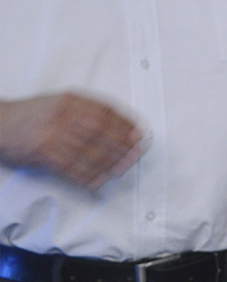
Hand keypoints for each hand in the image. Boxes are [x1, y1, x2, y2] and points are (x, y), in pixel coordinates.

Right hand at [0, 93, 144, 188]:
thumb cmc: (32, 113)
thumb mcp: (60, 102)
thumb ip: (86, 109)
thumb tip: (118, 124)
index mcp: (71, 100)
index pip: (106, 112)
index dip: (126, 124)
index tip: (140, 133)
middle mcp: (64, 115)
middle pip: (101, 132)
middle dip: (122, 144)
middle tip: (137, 153)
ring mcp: (53, 134)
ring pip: (88, 151)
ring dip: (108, 162)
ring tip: (122, 169)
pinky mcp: (43, 153)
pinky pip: (70, 167)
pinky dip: (87, 175)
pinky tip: (98, 180)